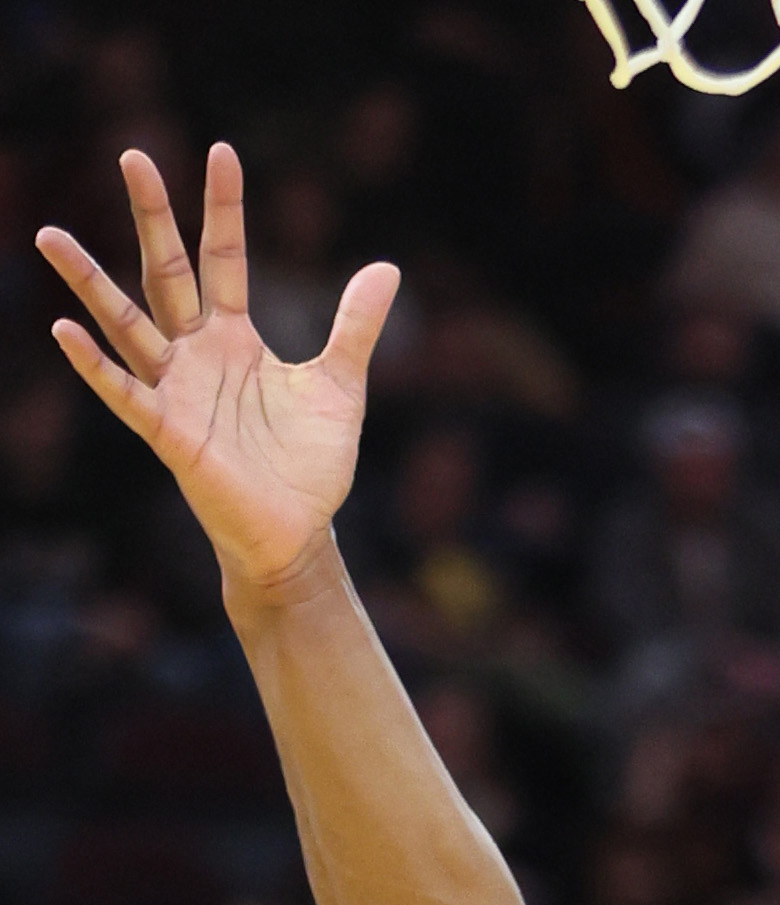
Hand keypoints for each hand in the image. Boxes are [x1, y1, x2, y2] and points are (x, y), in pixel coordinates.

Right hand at [38, 142, 398, 601]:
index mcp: (235, 337)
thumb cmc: (310, 464)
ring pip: (126, 324)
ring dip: (89, 282)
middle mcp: (197, 354)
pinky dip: (95, 366)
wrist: (297, 533)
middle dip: (153, 217)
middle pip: (168, 271)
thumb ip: (354, 327)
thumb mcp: (340, 386)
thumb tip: (388, 268)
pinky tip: (64, 333)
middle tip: (133, 154)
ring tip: (50, 235)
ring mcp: (177, 390)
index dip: (224, 210)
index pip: (225, 257)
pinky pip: (125, 394)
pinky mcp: (169, 433)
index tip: (222, 153)